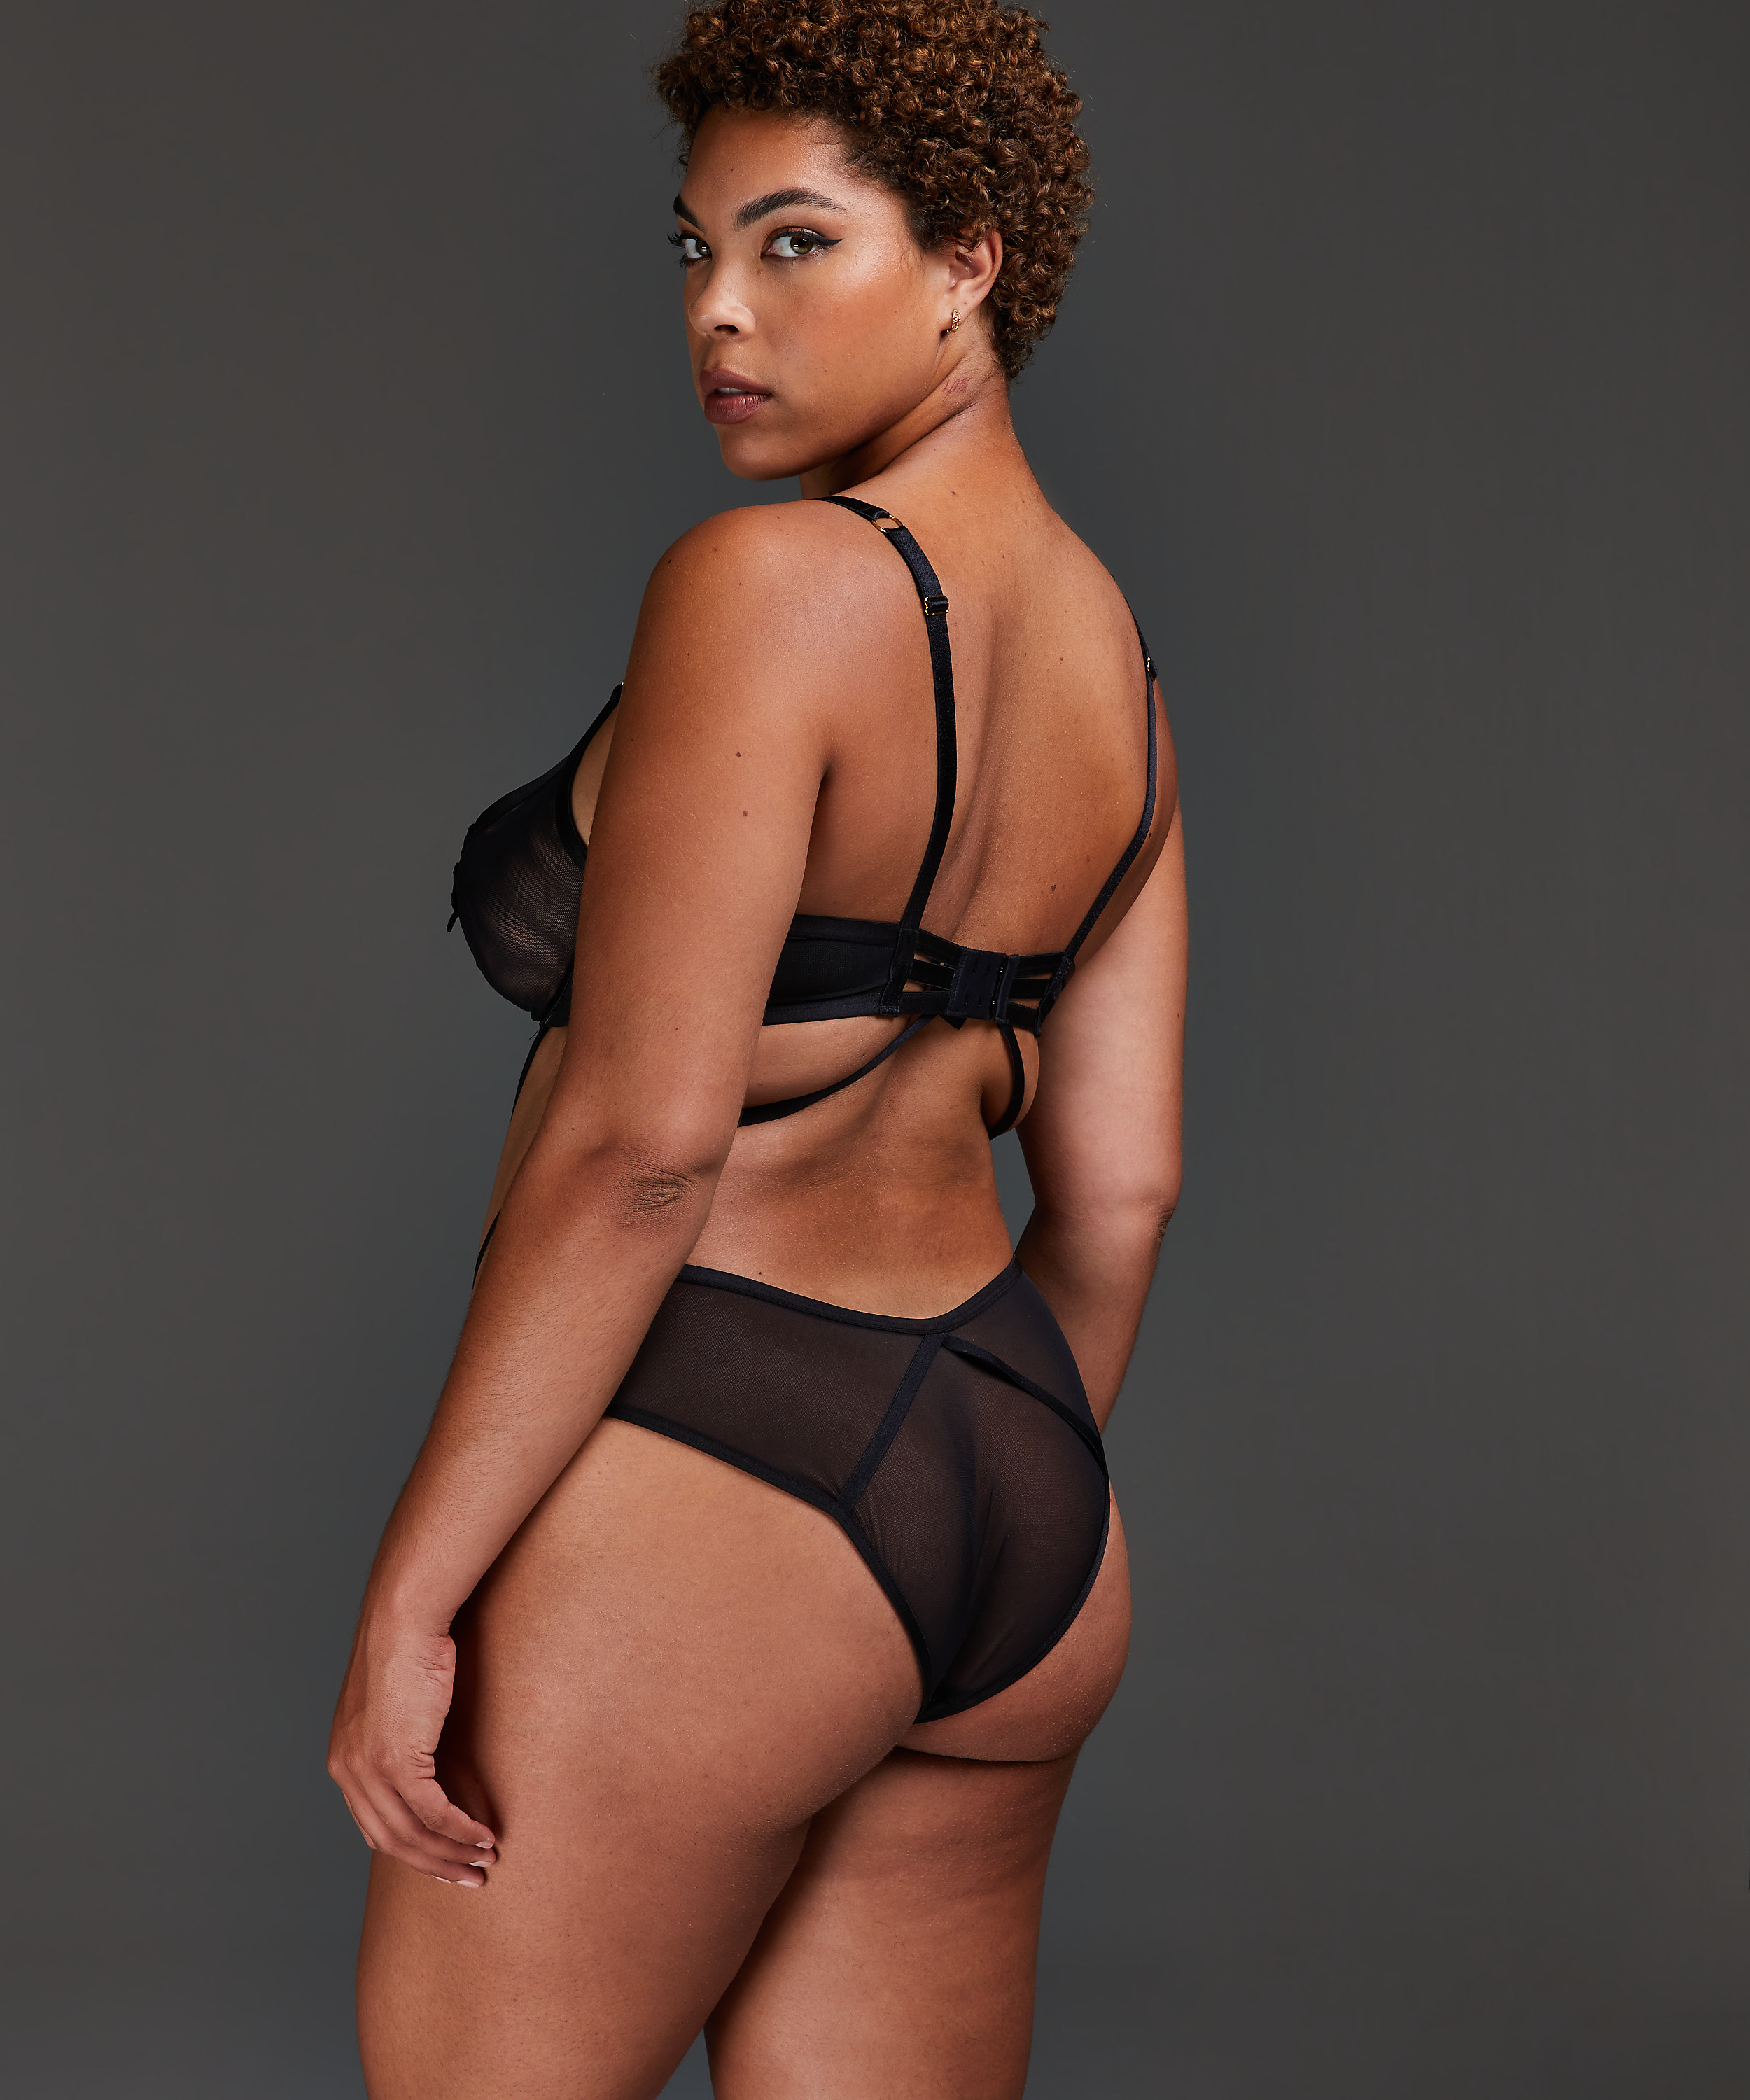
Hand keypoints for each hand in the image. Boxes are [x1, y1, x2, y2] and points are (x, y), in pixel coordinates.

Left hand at [327, 1613, 497, 1886]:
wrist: (403, 1618)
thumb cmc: (406, 1647)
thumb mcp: (394, 1700)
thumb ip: (398, 1733)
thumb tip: (424, 1752)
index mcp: (343, 1759)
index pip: (373, 1823)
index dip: (409, 1849)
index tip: (440, 1861)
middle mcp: (348, 1771)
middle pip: (390, 1840)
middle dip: (432, 1865)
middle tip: (467, 1877)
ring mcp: (369, 1769)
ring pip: (411, 1834)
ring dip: (451, 1854)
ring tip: (484, 1860)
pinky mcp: (397, 1760)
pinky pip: (432, 1812)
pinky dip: (460, 1830)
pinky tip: (482, 1835)